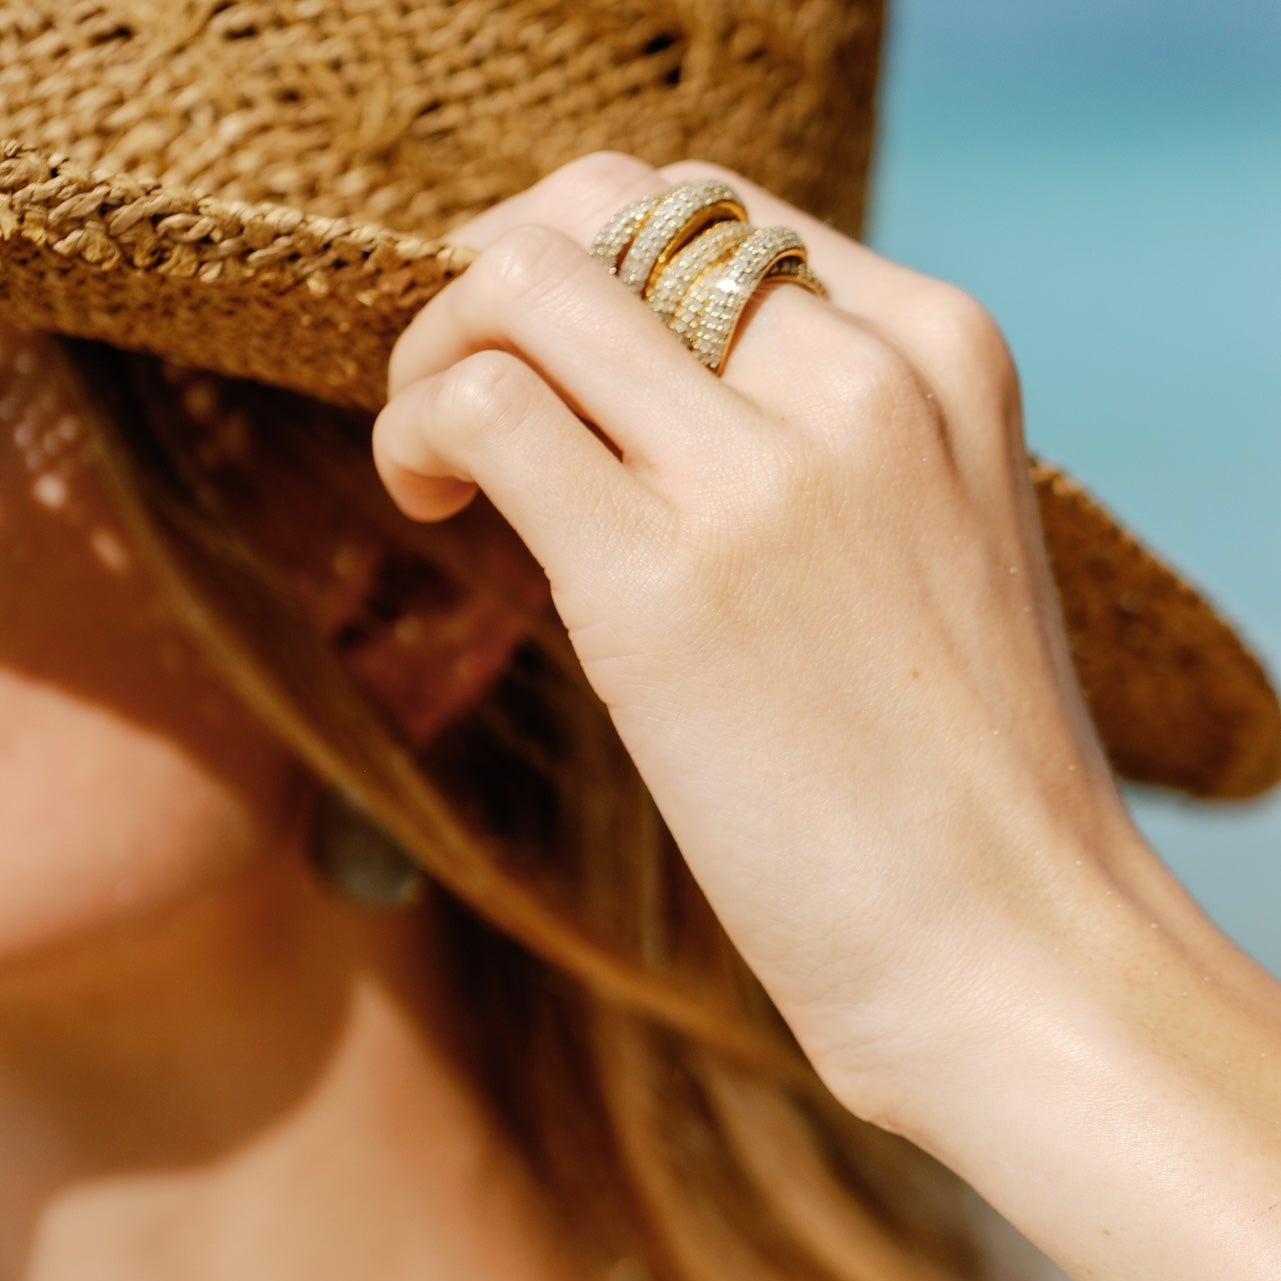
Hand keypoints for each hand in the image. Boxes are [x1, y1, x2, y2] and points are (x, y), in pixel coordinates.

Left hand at [371, 151, 1139, 1121]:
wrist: (1014, 943)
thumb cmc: (960, 768)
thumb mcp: (924, 537)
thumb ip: (820, 437)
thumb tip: (642, 389)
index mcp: (938, 352)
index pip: (714, 205)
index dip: (591, 246)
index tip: (540, 335)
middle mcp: (862, 377)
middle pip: (607, 208)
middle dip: (497, 271)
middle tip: (459, 371)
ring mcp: (766, 471)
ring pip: (525, 284)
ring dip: (436, 344)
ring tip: (430, 456)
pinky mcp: (663, 578)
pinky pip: (485, 405)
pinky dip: (415, 426)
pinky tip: (427, 503)